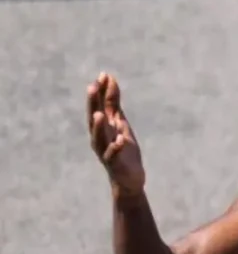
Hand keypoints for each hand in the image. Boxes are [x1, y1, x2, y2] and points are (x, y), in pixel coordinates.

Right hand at [87, 72, 145, 195]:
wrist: (129, 178)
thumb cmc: (123, 149)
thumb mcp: (120, 123)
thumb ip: (114, 104)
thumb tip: (109, 79)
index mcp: (103, 127)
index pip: (100, 106)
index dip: (101, 92)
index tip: (103, 75)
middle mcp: (100, 137)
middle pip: (94, 119)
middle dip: (93, 104)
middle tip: (92, 87)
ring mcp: (106, 151)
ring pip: (99, 137)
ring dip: (99, 126)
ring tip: (100, 114)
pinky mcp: (115, 164)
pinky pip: (113, 155)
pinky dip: (115, 147)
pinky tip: (120, 140)